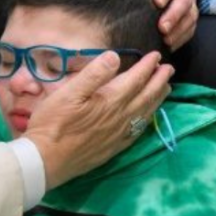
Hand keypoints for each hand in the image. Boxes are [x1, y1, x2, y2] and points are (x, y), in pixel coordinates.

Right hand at [23, 51, 172, 188]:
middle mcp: (121, 117)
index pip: (136, 79)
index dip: (147, 66)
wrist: (47, 160)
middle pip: (146, 96)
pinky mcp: (114, 147)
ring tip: (165, 88)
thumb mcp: (69, 92)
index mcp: (111, 100)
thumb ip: (94, 74)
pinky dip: (148, 119)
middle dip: (159, 80)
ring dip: (158, 98)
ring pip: (146, 113)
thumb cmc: (53, 123)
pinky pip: (138, 130)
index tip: (156, 56)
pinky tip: (147, 117)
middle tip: (169, 69)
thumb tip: (115, 56)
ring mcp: (119, 134)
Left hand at [145, 0, 197, 49]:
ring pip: (190, 15)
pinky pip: (191, 27)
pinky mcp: (190, 15)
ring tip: (166, 40)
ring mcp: (189, 1)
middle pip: (184, 0)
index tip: (157, 2)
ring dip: (179, 29)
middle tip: (162, 28)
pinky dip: (182, 37)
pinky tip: (170, 46)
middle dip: (174, 14)